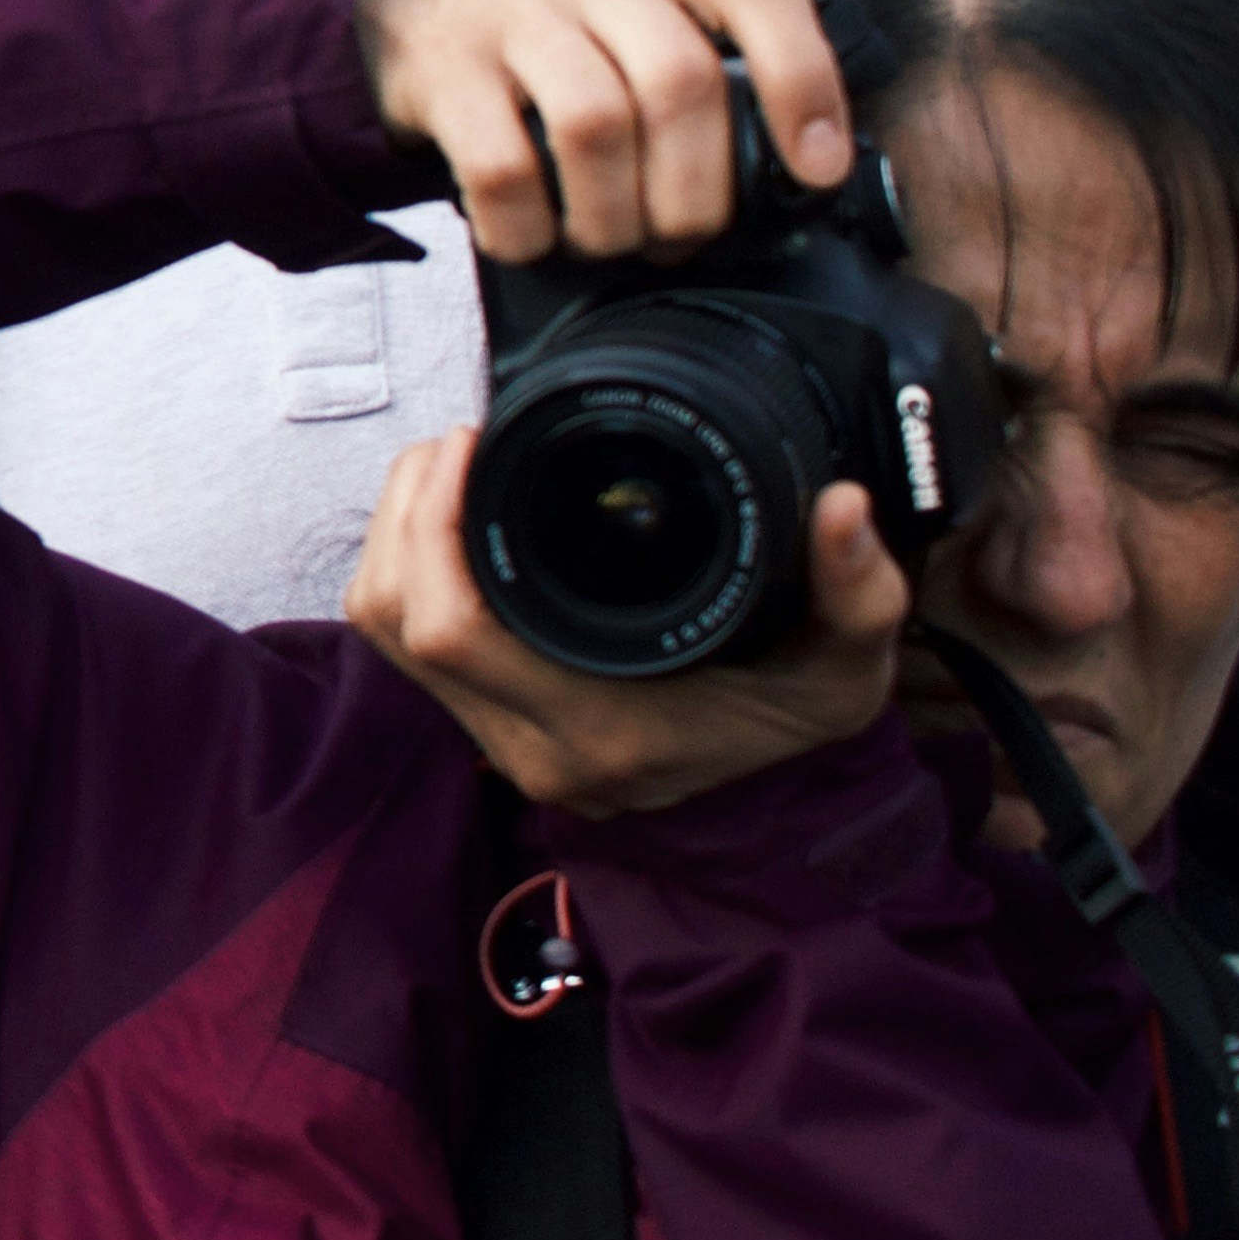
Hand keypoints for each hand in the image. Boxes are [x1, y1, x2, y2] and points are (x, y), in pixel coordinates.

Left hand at [346, 428, 903, 813]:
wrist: (780, 797)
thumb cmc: (798, 715)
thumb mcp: (848, 664)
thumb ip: (859, 592)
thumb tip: (844, 507)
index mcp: (601, 730)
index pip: (451, 632)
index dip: (432, 527)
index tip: (476, 443)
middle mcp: (532, 748)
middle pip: (392, 621)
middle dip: (404, 512)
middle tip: (462, 442)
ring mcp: (499, 743)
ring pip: (380, 630)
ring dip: (395, 538)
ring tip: (452, 468)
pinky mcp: (485, 726)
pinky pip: (402, 643)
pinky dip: (410, 571)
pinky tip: (456, 521)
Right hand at [351, 0, 849, 266]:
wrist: (380, 7)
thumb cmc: (535, 34)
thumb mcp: (622, 14)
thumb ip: (699, 63)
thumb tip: (786, 177)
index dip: (805, 79)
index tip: (816, 171)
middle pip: (679, 79)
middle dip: (695, 190)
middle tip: (679, 239)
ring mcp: (505, 7)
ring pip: (596, 125)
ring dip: (614, 216)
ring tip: (606, 243)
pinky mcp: (437, 67)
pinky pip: (503, 168)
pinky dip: (528, 228)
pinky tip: (530, 239)